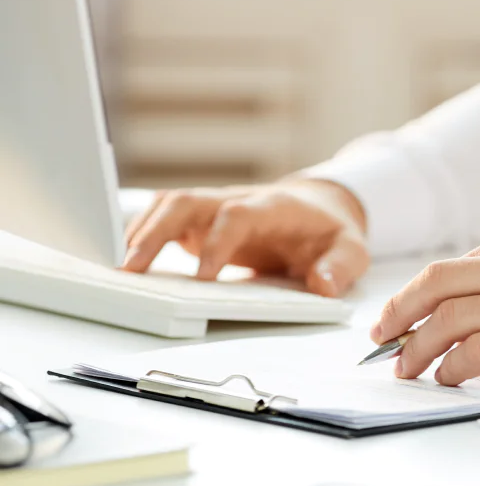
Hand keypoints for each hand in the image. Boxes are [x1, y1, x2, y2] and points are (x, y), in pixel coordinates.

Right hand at [122, 179, 368, 296]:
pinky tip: (128, 262)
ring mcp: (216, 207)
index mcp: (274, 207)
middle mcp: (237, 200)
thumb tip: (323, 285)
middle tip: (134, 267)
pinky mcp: (202, 219)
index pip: (238, 215)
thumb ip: (341, 266)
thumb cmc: (330, 231)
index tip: (205, 277)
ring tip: (122, 270)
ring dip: (141, 232)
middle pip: (188, 201)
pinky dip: (143, 235)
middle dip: (157, 231)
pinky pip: (165, 218)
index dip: (218, 242)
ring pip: (169, 205)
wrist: (319, 209)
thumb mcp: (352, 249)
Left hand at [371, 214, 479, 397]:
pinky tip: (447, 377)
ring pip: (450, 318)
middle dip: (398, 311)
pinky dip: (451, 367)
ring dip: (417, 347)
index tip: (401, 317)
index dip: (420, 293)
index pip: (460, 262)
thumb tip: (456, 307)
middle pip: (441, 281)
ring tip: (408, 367)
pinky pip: (476, 353)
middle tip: (381, 336)